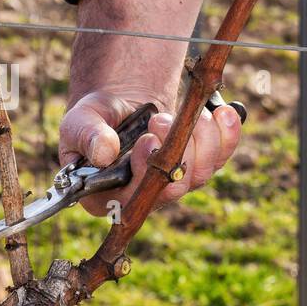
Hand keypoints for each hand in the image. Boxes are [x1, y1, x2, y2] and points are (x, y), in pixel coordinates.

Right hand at [59, 89, 242, 216]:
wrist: (120, 105)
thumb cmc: (94, 119)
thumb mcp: (79, 122)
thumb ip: (87, 136)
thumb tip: (104, 152)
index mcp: (110, 195)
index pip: (133, 200)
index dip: (145, 174)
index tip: (147, 141)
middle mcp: (146, 195)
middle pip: (174, 189)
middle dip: (175, 152)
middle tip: (160, 119)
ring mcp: (175, 181)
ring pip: (200, 173)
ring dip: (200, 139)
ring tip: (183, 111)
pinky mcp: (197, 163)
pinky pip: (220, 156)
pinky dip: (227, 134)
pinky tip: (225, 113)